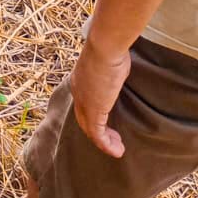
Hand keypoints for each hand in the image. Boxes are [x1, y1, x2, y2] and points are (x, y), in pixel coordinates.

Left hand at [69, 39, 131, 157]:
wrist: (106, 46)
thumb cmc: (111, 48)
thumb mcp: (110, 61)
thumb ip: (112, 71)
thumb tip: (119, 70)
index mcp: (80, 80)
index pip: (83, 103)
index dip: (94, 114)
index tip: (108, 120)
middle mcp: (78, 93)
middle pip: (84, 119)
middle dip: (98, 131)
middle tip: (113, 138)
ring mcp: (84, 103)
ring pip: (90, 130)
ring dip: (105, 141)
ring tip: (118, 148)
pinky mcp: (94, 111)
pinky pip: (98, 135)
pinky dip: (108, 145)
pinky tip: (118, 151)